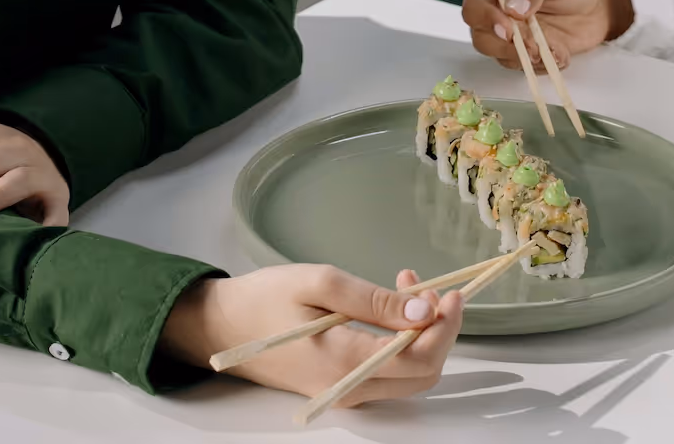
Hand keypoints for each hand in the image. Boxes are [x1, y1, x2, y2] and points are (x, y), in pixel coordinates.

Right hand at [160, 264, 462, 406]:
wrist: (220, 325)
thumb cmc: (263, 299)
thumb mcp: (321, 283)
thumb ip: (376, 300)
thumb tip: (426, 309)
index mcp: (345, 362)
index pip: (420, 357)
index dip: (446, 326)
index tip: (453, 292)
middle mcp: (351, 387)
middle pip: (423, 370)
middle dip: (436, 326)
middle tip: (426, 284)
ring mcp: (347, 390)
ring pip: (409, 372)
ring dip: (420, 331)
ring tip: (405, 286)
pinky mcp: (342, 384)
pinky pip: (388, 370)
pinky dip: (401, 339)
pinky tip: (390, 307)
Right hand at [462, 0, 632, 71]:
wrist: (600, 3)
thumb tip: (514, 8)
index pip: (474, 6)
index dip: (485, 20)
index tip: (507, 29)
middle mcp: (496, 14)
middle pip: (482, 38)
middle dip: (505, 47)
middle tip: (531, 48)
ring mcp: (512, 37)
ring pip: (501, 57)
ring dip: (525, 59)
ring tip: (553, 49)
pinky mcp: (528, 54)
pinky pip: (525, 68)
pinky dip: (543, 66)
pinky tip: (562, 53)